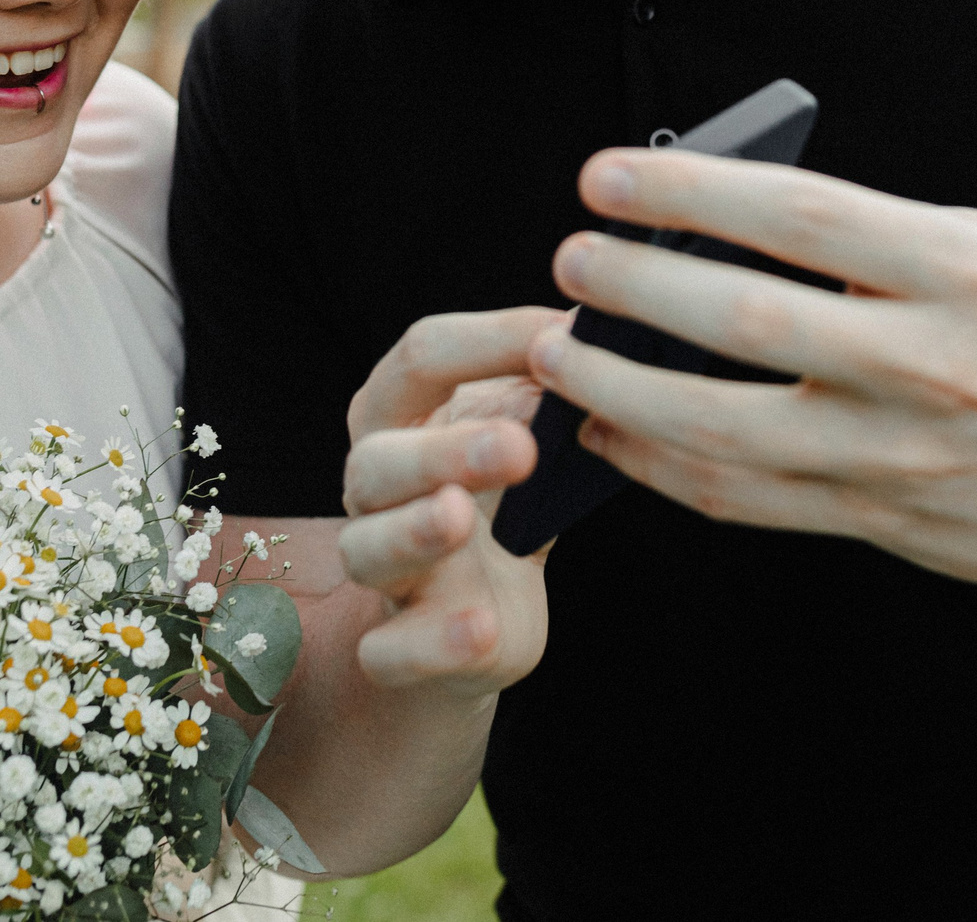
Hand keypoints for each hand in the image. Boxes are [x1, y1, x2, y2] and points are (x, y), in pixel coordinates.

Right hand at [337, 308, 557, 691]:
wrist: (478, 616)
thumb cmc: (502, 497)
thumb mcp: (523, 430)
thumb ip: (552, 383)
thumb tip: (609, 325)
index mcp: (400, 416)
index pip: (421, 358)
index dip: (490, 340)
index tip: (569, 336)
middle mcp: (374, 488)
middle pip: (381, 460)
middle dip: (444, 451)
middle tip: (520, 446)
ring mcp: (382, 570)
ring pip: (367, 549)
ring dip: (413, 532)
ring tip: (462, 518)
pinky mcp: (400, 647)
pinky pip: (390, 652)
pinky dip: (431, 644)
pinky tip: (483, 626)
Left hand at [532, 150, 976, 612]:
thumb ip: (867, 242)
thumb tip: (718, 220)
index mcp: (962, 269)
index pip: (799, 214)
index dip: (687, 193)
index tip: (604, 178)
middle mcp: (932, 361)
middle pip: (745, 322)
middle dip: (632, 290)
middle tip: (565, 263)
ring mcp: (906, 455)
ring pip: (724, 428)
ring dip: (619, 389)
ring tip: (554, 353)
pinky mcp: (887, 525)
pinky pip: (745, 500)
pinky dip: (660, 467)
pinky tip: (609, 432)